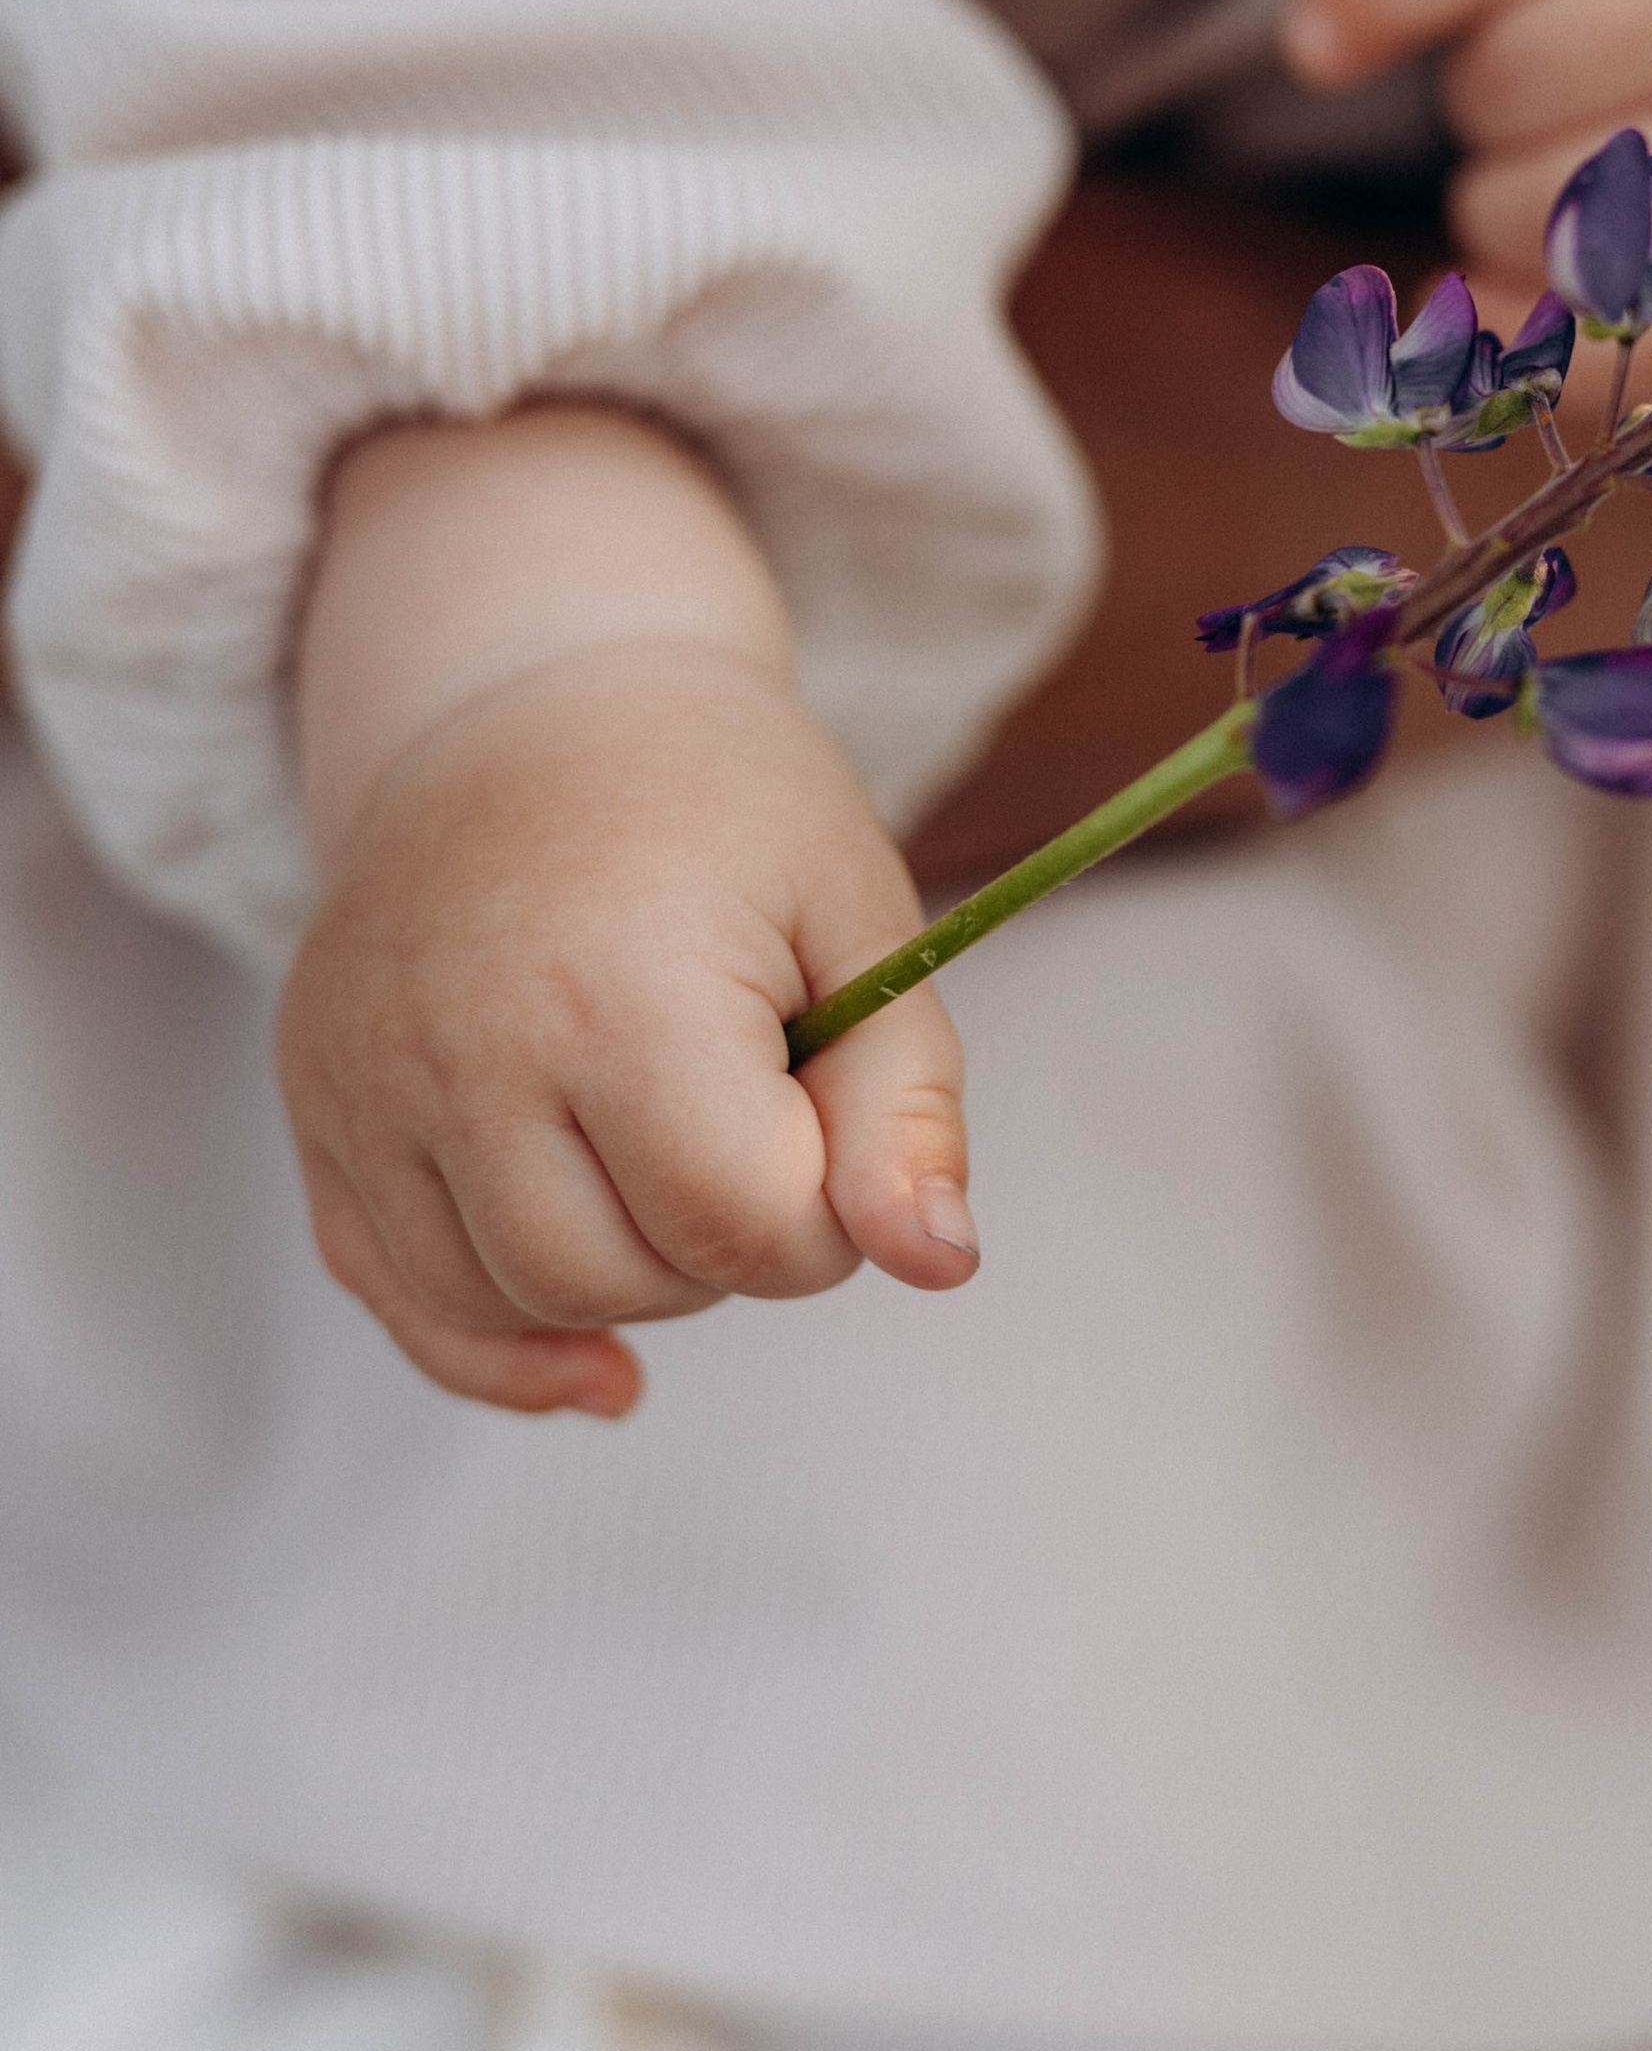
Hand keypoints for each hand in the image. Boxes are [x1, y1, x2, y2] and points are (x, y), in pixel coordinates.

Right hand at [278, 413, 972, 1420]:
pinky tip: (591, 1355)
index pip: (741, 1223)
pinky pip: (400, 1299)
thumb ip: (907, 1106)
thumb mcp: (859, 918)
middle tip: (751, 1118)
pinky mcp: (315, 1106)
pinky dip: (500, 1342)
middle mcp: (459, 1047)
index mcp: (615, 989)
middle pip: (616, 1282)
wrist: (534, 695)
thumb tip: (937, 1266)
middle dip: (722, 1246)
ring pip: (508, 1306)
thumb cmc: (723, 806)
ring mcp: (362, 1081)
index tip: (830, 1113)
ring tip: (662, 1149)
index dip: (825, 1211)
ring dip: (618, 1280)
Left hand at [1279, 0, 1651, 368]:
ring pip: (1546, 221)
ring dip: (1510, 213)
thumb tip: (1311, 37)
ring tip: (1577, 167)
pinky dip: (1550, 338)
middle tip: (1548, 83)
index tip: (1316, 48)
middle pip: (1510, 83)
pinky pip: (1632, 348)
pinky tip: (1529, 300)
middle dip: (1482, 98)